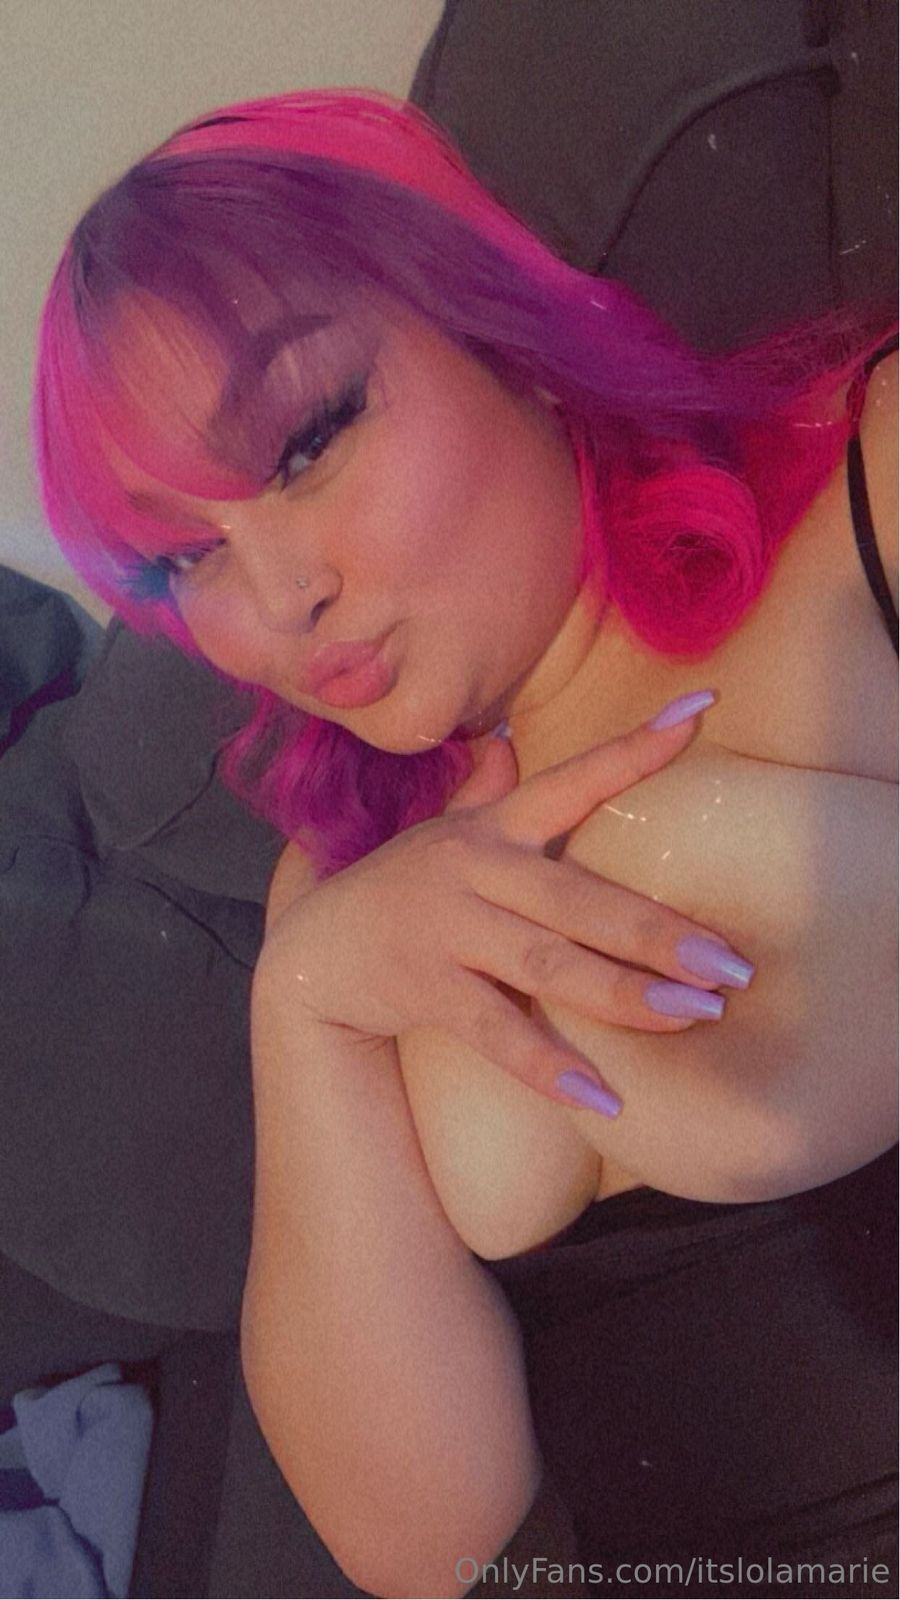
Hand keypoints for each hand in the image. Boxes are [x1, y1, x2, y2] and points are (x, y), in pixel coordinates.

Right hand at [258, 693, 754, 1113]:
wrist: (308, 955)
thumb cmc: (397, 891)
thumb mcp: (441, 833)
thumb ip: (484, 791)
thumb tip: (510, 741)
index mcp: (490, 828)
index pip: (572, 781)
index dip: (634, 750)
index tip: (700, 713)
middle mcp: (473, 869)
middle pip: (578, 898)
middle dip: (658, 931)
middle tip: (732, 965)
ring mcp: (446, 928)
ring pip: (547, 963)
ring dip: (624, 993)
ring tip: (694, 1016)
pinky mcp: (422, 986)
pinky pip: (494, 1031)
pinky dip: (547, 1066)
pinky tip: (602, 1099)